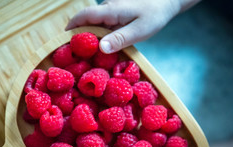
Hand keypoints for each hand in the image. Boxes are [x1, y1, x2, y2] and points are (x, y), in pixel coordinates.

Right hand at [66, 0, 200, 52]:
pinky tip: (106, 47)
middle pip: (88, 21)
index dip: (72, 27)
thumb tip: (101, 48)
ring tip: (90, 55)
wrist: (168, 0)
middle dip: (80, 35)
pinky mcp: (118, 13)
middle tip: (76, 54)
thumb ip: (120, 38)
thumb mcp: (140, 29)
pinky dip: (102, 35)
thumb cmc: (155, 13)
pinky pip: (105, 24)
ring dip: (92, 37)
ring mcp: (113, 9)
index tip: (64, 39)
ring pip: (96, 23)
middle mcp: (108, 7)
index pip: (84, 16)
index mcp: (110, 10)